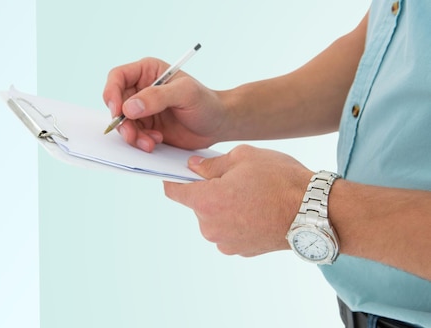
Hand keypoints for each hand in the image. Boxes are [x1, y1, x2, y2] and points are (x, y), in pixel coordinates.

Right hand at [103, 57, 224, 151]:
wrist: (218, 124)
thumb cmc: (206, 102)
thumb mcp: (185, 94)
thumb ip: (157, 97)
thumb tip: (129, 108)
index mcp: (147, 71)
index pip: (117, 77)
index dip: (111, 93)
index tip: (117, 111)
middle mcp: (141, 89)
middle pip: (116, 103)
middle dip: (122, 122)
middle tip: (132, 135)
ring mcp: (142, 109)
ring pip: (122, 122)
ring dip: (132, 135)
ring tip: (150, 142)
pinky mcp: (146, 127)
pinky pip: (132, 135)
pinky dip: (140, 142)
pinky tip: (156, 142)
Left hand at [164, 145, 313, 255]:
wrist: (316, 213)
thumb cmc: (281, 181)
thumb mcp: (244, 157)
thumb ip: (211, 164)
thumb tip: (193, 167)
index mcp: (206, 201)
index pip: (174, 191)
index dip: (174, 178)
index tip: (180, 171)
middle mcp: (210, 227)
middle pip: (198, 204)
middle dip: (209, 190)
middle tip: (234, 178)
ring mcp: (225, 242)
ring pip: (214, 218)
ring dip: (225, 207)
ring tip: (252, 195)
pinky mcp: (241, 250)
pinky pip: (230, 231)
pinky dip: (238, 220)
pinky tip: (258, 209)